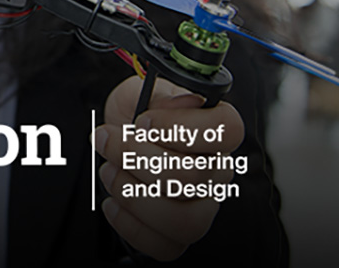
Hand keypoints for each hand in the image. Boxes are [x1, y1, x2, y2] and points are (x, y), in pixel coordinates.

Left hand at [94, 75, 243, 260]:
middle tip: (110, 140)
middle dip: (138, 158)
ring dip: (135, 196)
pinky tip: (113, 202)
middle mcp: (216, 170)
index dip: (180, 126)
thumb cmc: (136, 116)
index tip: (141, 121)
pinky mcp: (179, 234)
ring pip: (186, 220)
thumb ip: (158, 93)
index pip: (228, 129)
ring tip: (111, 172)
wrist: (119, 139)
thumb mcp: (140, 91)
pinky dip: (131, 226)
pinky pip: (166, 246)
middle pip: (193, 177)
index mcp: (217, 130)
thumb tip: (177, 104)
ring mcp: (202, 205)